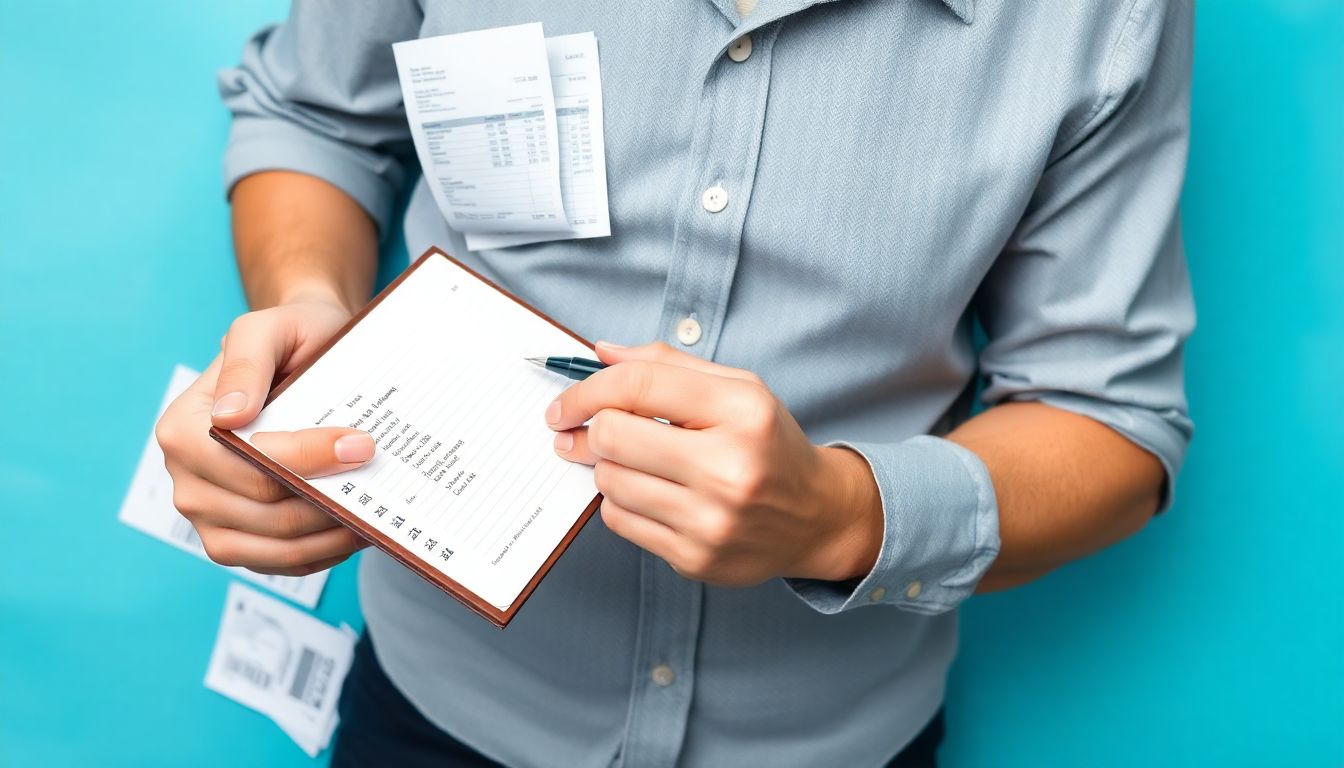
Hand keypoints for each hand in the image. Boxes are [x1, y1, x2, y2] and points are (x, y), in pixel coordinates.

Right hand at [155, 296, 372, 575]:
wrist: (302, 357)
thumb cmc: (288, 339)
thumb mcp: (268, 330)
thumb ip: (246, 361)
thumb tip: (230, 416)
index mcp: (183, 431)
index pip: (252, 465)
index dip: (310, 459)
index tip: (362, 444)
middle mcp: (187, 481)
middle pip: (270, 512)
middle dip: (331, 498)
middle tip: (379, 478)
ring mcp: (210, 518)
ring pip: (279, 547)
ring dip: (332, 533)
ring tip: (375, 510)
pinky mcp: (238, 542)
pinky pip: (283, 563)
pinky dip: (324, 552)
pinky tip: (356, 528)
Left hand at [547, 341, 883, 586]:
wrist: (816, 517)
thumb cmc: (769, 445)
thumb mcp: (737, 389)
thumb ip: (669, 364)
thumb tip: (602, 353)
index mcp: (743, 413)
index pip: (639, 386)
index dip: (587, 390)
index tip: (564, 404)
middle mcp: (730, 469)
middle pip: (613, 436)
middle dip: (590, 429)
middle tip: (584, 430)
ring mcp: (711, 521)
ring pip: (610, 482)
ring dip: (606, 466)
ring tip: (631, 460)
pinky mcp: (695, 559)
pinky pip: (621, 522)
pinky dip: (620, 502)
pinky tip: (648, 492)